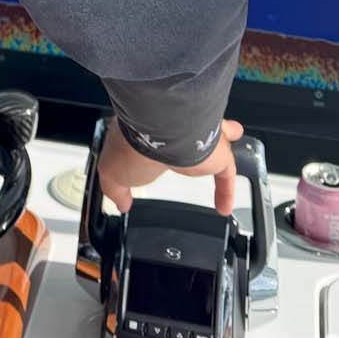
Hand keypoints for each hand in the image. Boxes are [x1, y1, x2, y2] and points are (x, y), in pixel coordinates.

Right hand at [98, 117, 244, 217]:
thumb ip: (115, 189)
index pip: (152, 138)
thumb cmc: (134, 145)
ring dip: (216, 152)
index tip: (149, 159)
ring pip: (211, 144)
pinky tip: (224, 207)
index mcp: (148, 130)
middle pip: (186, 133)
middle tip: (194, 149)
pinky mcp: (216, 153)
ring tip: (218, 165)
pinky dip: (226, 191)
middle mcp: (176, 130)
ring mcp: (198, 139)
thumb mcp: (112, 172)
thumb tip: (119, 201)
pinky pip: (227, 173)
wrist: (161, 131)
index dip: (151, 148)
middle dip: (191, 137)